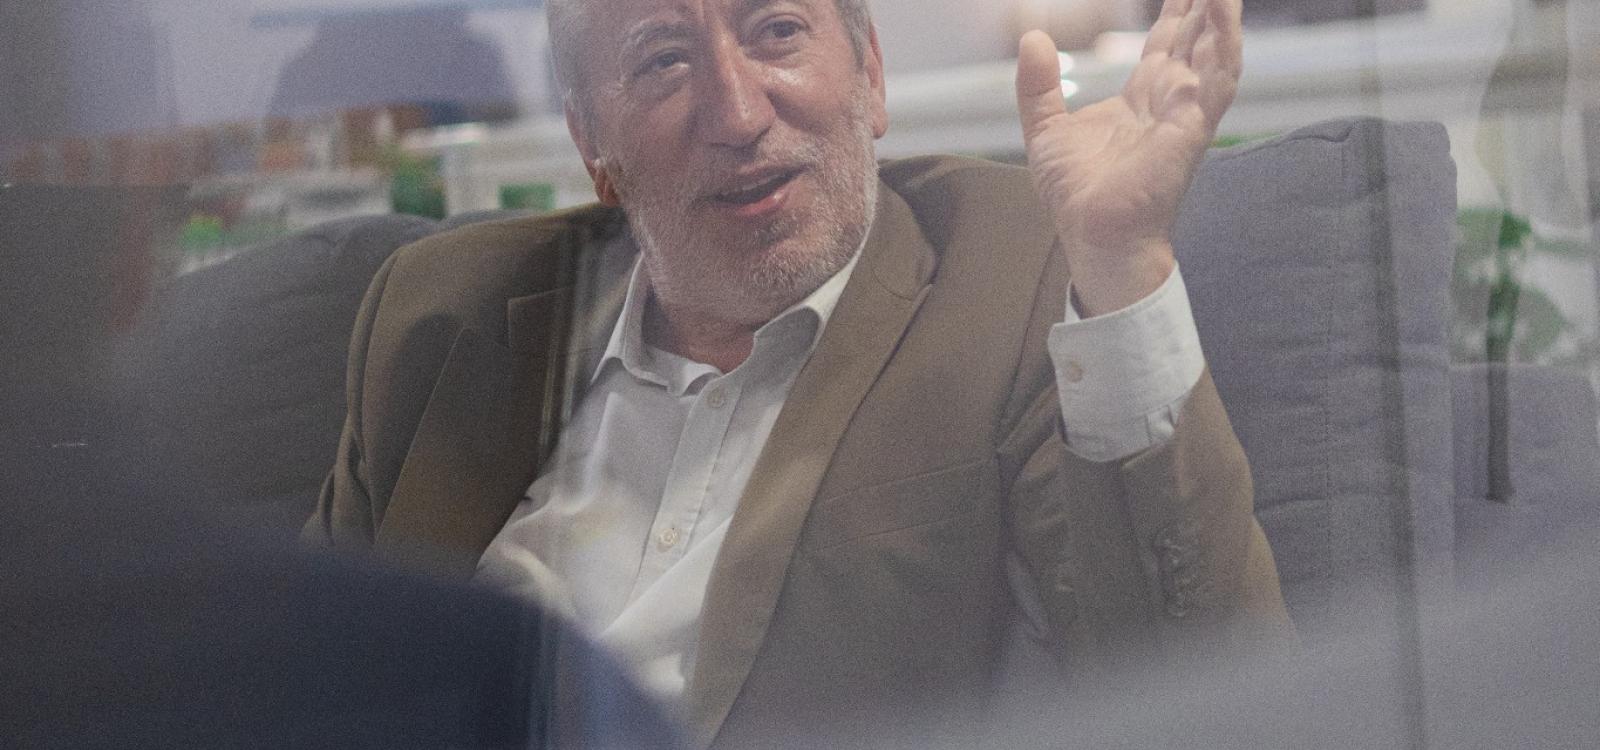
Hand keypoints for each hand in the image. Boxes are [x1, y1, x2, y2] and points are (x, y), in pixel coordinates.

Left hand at [1015, 0, 1241, 314]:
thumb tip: (1031, 38)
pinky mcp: (1191, 127)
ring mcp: (1185, 111)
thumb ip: (1038, 85)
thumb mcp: (1045, 128)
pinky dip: (1223, 43)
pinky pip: (1216, 79)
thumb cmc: (1077, 193)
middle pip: (1196, 37)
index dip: (1178, 10)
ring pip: (1216, 51)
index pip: (1167, 41)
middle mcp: (1170, 99)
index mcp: (1142, 97)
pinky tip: (1224, 13)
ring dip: (1223, 15)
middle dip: (1207, 4)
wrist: (1092, 233)